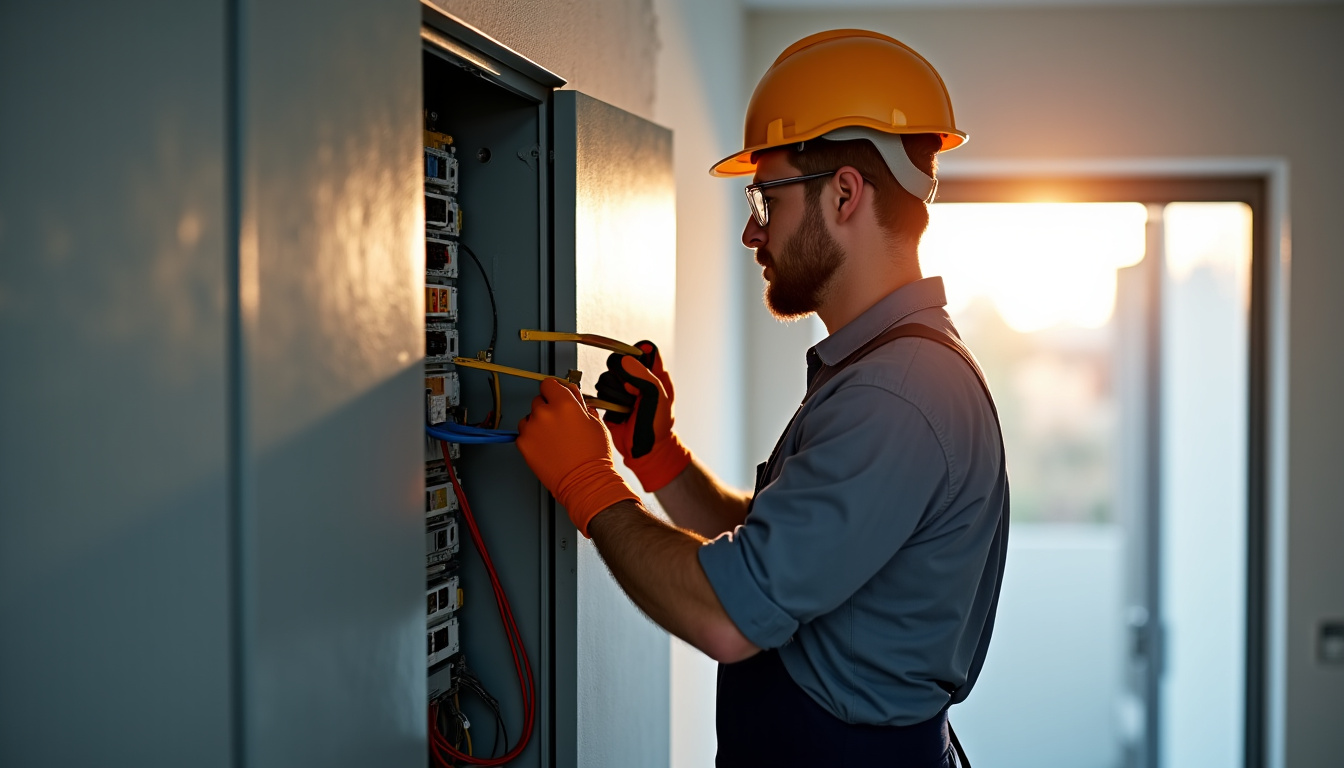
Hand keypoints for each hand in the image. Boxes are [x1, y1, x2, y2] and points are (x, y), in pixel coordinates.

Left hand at [516, 378, 639, 536]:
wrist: (585, 482)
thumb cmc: (593, 457)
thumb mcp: (596, 423)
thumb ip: (580, 404)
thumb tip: (573, 395)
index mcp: (565, 403)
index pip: (549, 383)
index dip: (554, 389)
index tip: (555, 394)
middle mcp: (545, 413)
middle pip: (538, 400)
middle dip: (548, 408)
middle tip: (559, 423)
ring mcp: (532, 429)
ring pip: (529, 417)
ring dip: (538, 423)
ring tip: (553, 438)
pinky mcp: (523, 444)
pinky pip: (523, 434)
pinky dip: (532, 438)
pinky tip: (546, 447)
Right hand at [594, 341, 691, 491]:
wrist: (644, 452)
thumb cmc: (657, 428)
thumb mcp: (658, 399)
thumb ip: (644, 376)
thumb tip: (625, 361)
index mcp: (656, 374)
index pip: (644, 350)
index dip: (636, 356)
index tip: (636, 370)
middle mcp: (638, 379)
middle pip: (619, 362)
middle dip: (623, 379)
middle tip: (633, 394)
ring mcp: (623, 390)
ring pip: (607, 377)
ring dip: (615, 393)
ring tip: (627, 408)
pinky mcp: (610, 401)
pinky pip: (600, 392)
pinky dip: (606, 402)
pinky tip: (617, 413)